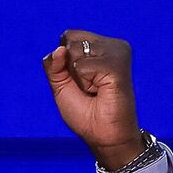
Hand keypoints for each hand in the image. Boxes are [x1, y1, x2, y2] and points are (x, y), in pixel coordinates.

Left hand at [44, 29, 144, 170]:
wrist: (103, 137)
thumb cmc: (86, 114)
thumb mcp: (60, 86)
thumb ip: (53, 65)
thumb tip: (59, 49)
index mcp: (101, 46)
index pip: (68, 36)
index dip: (64, 61)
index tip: (80, 82)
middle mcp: (111, 46)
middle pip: (71, 39)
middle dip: (70, 68)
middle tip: (89, 88)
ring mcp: (117, 53)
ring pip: (76, 49)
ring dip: (79, 76)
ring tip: (95, 89)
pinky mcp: (118, 65)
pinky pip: (83, 65)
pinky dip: (84, 81)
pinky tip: (100, 91)